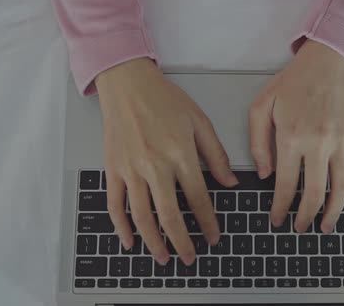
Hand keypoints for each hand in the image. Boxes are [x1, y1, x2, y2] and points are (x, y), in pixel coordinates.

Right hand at [96, 58, 237, 264]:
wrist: (128, 84)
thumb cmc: (165, 99)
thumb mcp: (200, 121)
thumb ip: (216, 154)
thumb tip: (230, 182)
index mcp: (179, 154)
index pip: (198, 198)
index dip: (207, 222)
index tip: (214, 236)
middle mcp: (154, 165)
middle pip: (169, 214)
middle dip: (181, 242)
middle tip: (190, 258)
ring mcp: (130, 169)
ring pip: (141, 215)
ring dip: (153, 241)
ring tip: (164, 257)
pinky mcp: (113, 169)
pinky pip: (115, 204)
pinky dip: (121, 226)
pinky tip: (130, 241)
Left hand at [249, 40, 343, 233]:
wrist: (327, 62)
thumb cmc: (292, 83)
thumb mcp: (262, 106)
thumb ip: (258, 142)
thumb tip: (264, 174)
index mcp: (292, 137)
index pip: (286, 184)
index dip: (281, 207)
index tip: (277, 219)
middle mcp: (319, 143)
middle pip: (314, 192)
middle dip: (305, 216)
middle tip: (300, 228)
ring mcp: (342, 142)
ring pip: (340, 188)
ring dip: (334, 213)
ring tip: (326, 227)